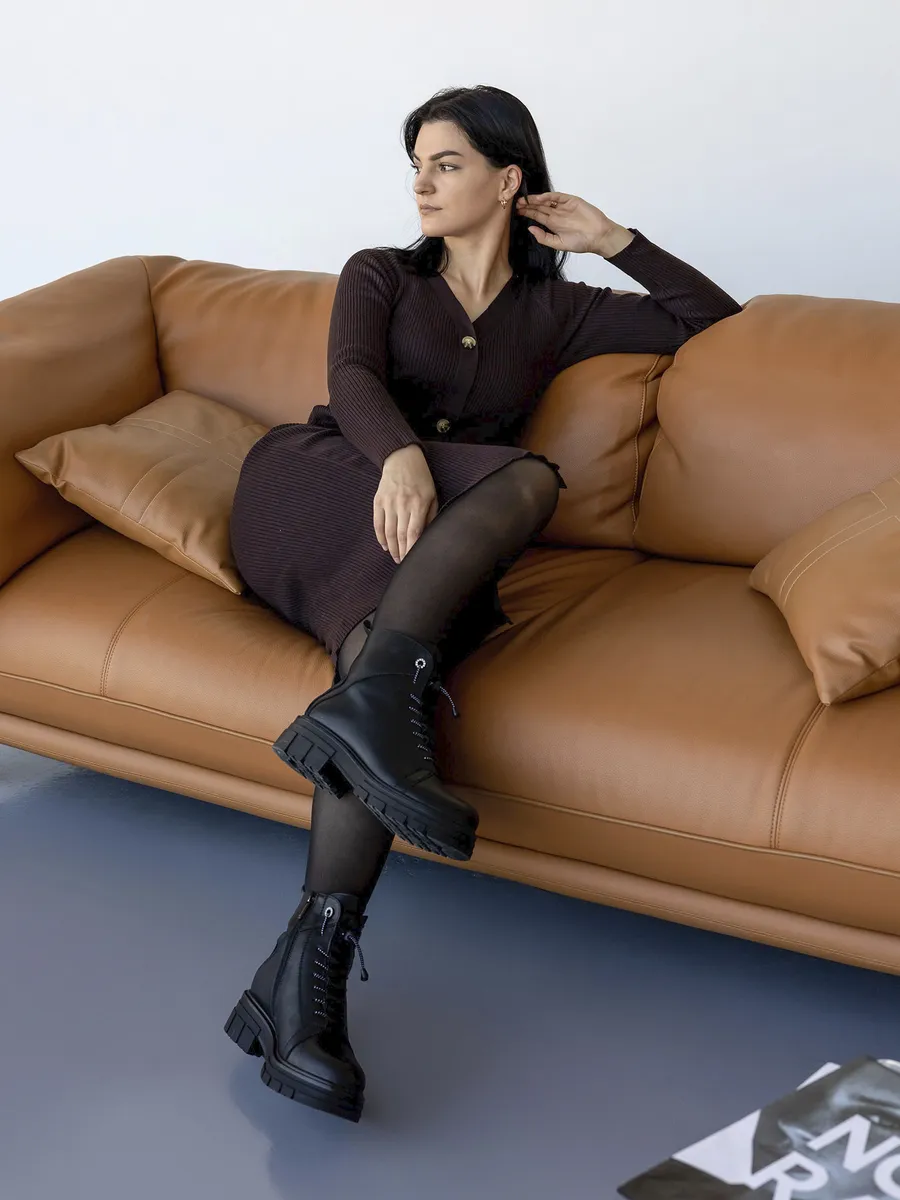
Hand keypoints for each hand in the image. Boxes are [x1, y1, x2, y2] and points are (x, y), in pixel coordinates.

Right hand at [375, 444, 437, 563]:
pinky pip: (377, 523)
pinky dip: (380, 537)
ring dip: (392, 548)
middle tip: (404, 563)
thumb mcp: (432, 495)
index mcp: (418, 504)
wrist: (401, 459)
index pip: (414, 533)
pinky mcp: (378, 500)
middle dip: (402, 552)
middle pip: (400, 535)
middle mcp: (402, 504)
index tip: (413, 560)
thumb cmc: (421, 478)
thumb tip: (427, 535)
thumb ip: (430, 515)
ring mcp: (388, 502)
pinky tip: (385, 546)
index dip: (412, 549)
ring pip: (388, 532)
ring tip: (395, 558)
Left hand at [515, 192, 633, 256]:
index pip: (537, 216)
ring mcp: (564, 207)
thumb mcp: (559, 244)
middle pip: (539, 207)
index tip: (516, 211)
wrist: (598, 236)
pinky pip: (558, 197)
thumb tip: (530, 229)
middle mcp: (557, 214)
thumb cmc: (581, 243)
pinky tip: (540, 198)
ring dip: (536, 200)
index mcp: (553, 225)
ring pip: (547, 201)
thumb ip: (544, 237)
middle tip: (516, 203)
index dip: (527, 213)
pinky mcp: (571, 201)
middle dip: (528, 205)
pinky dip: (549, 196)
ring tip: (525, 200)